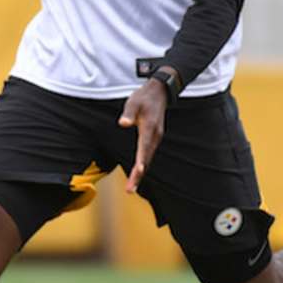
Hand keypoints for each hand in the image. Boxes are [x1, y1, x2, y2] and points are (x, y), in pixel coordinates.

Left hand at [118, 79, 168, 193]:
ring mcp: (155, 138)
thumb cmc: (143, 97)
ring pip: (147, 159)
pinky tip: (136, 175)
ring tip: (131, 188)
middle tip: (130, 189)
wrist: (159, 93)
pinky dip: (142, 166)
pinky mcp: (153, 139)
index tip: (138, 170)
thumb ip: (128, 113)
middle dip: (138, 174)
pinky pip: (147, 155)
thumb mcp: (133, 102)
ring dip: (140, 173)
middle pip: (146, 158)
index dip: (141, 159)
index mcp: (149, 127)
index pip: (145, 146)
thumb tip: (123, 123)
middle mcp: (155, 135)